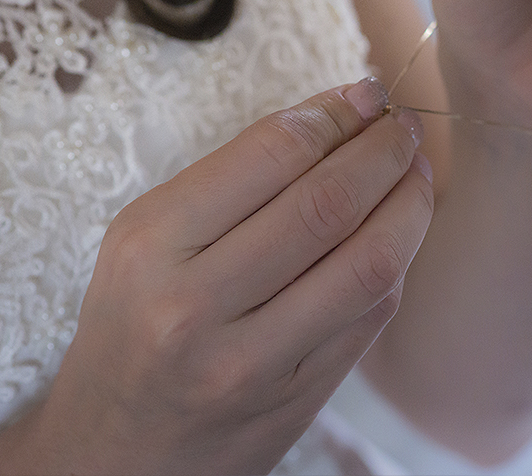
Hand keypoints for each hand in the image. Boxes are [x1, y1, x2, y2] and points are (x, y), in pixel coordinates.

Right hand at [26, 80, 431, 475]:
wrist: (113, 454)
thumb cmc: (132, 327)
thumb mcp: (146, 242)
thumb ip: (235, 183)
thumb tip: (338, 115)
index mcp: (150, 245)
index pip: (271, 154)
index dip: (335, 114)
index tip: (366, 93)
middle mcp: (195, 304)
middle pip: (328, 203)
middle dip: (383, 150)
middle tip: (403, 124)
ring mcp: (251, 361)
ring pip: (369, 261)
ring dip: (411, 202)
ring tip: (418, 170)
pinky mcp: (296, 399)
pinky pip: (373, 313)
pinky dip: (400, 259)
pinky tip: (401, 229)